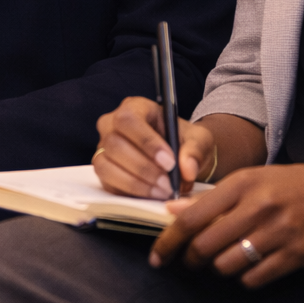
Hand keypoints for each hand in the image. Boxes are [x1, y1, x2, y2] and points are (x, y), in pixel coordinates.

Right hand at [94, 96, 213, 199]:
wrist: (179, 158)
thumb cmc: (185, 142)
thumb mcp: (199, 139)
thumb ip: (196, 150)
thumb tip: (186, 168)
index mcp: (134, 107)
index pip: (128, 119)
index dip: (146, 142)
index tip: (169, 162)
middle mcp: (112, 124)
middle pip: (114, 144)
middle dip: (143, 168)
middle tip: (168, 183)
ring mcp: (104, 148)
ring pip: (106, 165)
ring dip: (135, 183)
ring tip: (162, 191)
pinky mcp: (103, 170)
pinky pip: (107, 183)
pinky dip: (130, 193)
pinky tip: (151, 195)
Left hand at [149, 154, 303, 287]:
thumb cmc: (291, 184)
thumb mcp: (252, 179)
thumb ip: (212, 197)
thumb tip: (173, 211)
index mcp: (242, 184)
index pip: (192, 218)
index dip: (169, 241)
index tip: (158, 256)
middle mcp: (258, 207)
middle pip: (205, 246)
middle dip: (190, 260)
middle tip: (189, 262)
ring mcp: (278, 232)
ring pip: (228, 265)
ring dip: (218, 269)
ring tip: (221, 261)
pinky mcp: (296, 255)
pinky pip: (255, 278)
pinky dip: (244, 278)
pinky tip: (248, 267)